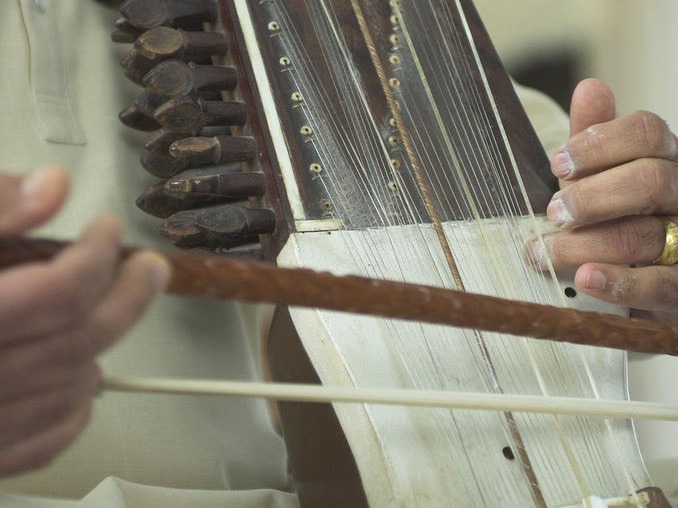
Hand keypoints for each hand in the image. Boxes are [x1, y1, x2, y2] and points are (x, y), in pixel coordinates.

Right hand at [0, 167, 170, 475]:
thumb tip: (50, 187)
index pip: (55, 290)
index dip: (97, 255)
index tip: (109, 228)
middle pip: (76, 340)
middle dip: (128, 296)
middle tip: (150, 266)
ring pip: (68, 391)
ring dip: (105, 346)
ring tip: (115, 309)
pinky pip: (43, 441)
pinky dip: (75, 408)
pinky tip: (81, 376)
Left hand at [528, 79, 677, 322]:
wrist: (642, 276)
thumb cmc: (615, 217)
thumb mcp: (600, 177)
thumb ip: (596, 140)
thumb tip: (590, 86)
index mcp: (666, 158)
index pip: (647, 131)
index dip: (599, 144)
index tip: (557, 163)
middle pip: (649, 180)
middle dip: (592, 197)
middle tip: (553, 213)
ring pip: (646, 235)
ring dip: (586, 244)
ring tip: (544, 252)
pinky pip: (660, 285)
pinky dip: (620, 283)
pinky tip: (585, 279)